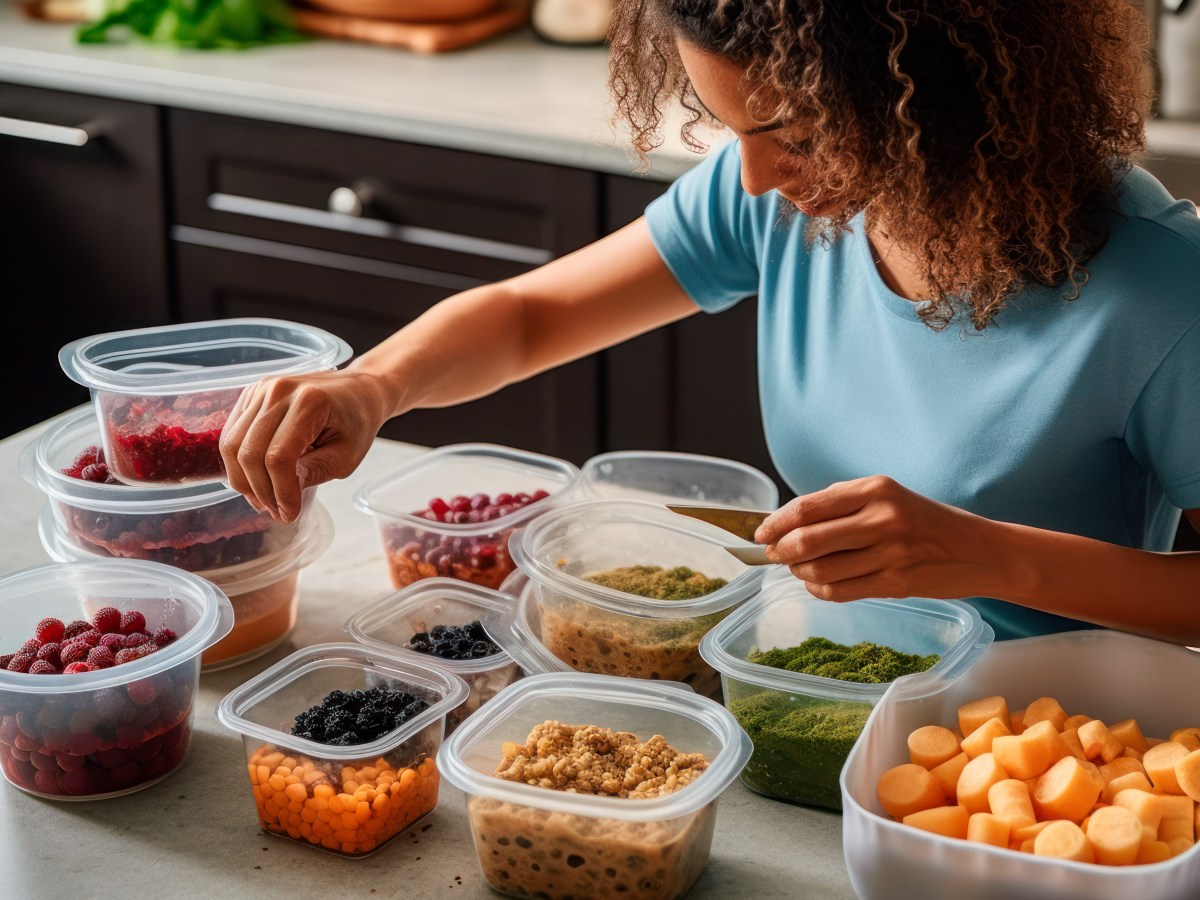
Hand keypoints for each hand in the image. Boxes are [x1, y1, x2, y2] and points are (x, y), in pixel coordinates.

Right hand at [219, 368, 392, 521]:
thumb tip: (281, 497)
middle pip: (249, 453)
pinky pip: (231, 435)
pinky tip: (258, 481)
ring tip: (266, 501)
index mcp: (309, 402)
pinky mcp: (251, 395)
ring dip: (245, 481)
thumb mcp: (346, 456)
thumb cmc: (357, 422)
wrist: (357, 390)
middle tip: (277, 512)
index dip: (280, 492)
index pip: (278, 457)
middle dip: (260, 491)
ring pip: (232, 445)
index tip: (290, 514)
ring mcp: (261, 389)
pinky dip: (239, 464)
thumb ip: (313, 473)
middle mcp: (279, 391)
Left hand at [753, 475, 1000, 601]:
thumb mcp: (888, 498)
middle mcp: (882, 518)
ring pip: (819, 570)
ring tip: (801, 569)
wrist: (981, 551)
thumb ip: (841, 505)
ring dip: (800, 573)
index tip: (760, 533)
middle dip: (781, 551)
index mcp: (876, 489)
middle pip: (806, 540)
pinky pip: (840, 591)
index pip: (808, 507)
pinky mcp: (896, 583)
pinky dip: (820, 590)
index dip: (775, 523)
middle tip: (775, 555)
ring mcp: (890, 553)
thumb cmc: (927, 522)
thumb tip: (787, 523)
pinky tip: (821, 584)